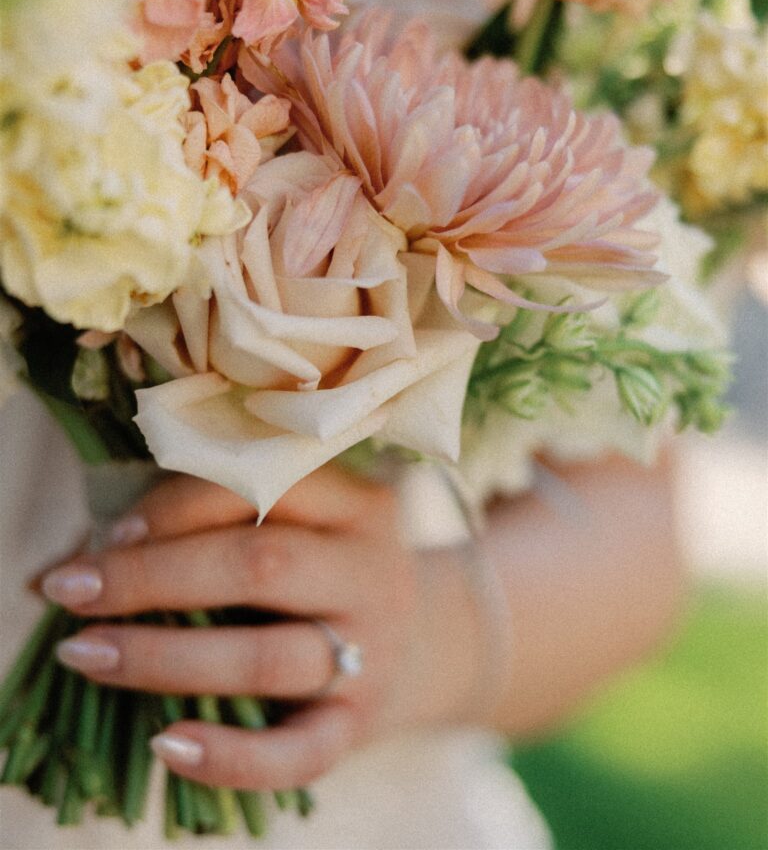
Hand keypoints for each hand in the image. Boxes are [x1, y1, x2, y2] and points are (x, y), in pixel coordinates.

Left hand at [40, 468, 479, 789]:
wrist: (428, 640)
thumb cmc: (329, 568)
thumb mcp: (300, 523)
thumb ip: (209, 523)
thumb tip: (78, 556)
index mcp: (355, 504)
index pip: (261, 489)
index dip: (174, 508)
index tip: (106, 535)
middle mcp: (372, 572)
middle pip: (261, 565)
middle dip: (154, 576)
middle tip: (71, 590)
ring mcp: (371, 653)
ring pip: (265, 657)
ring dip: (163, 657)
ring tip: (85, 653)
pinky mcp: (360, 726)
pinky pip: (295, 754)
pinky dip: (228, 756)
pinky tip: (164, 743)